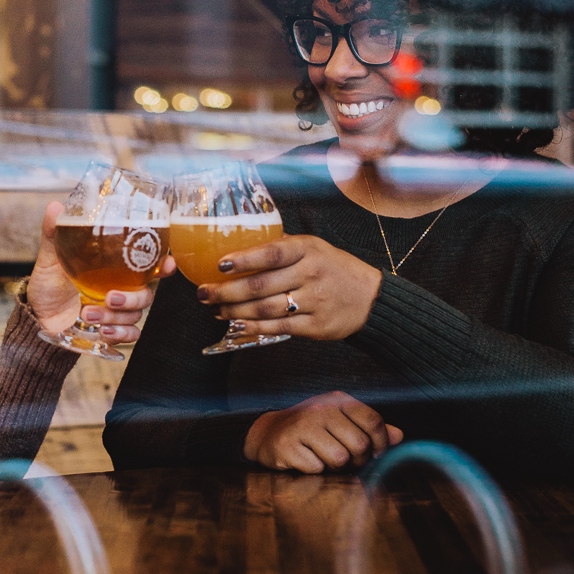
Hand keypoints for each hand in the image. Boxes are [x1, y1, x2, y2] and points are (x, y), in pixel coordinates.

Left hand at [26, 200, 175, 341]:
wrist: (37, 317)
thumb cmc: (48, 286)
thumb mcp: (50, 258)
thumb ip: (54, 234)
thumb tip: (55, 206)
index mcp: (113, 269)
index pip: (146, 265)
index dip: (163, 265)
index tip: (167, 264)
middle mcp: (120, 289)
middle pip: (146, 294)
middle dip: (132, 297)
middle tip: (110, 297)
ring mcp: (117, 312)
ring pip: (136, 315)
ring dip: (116, 316)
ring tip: (88, 312)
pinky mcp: (111, 330)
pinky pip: (130, 335)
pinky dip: (120, 334)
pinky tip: (103, 330)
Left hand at [195, 234, 380, 341]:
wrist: (369, 298)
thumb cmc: (333, 269)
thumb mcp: (314, 248)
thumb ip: (282, 246)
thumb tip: (239, 245)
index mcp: (308, 250)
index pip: (271, 253)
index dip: (243, 259)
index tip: (218, 265)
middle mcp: (311, 274)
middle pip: (260, 286)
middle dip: (225, 291)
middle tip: (204, 293)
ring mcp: (314, 301)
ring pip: (265, 309)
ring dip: (234, 311)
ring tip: (216, 309)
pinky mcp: (316, 326)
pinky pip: (277, 328)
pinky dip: (252, 328)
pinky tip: (235, 325)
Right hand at [244, 391, 402, 472]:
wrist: (268, 433)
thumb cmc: (311, 429)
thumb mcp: (340, 422)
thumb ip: (369, 428)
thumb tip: (398, 436)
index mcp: (337, 401)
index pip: (373, 420)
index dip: (380, 443)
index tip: (375, 454)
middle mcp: (320, 410)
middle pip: (360, 444)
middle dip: (357, 460)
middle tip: (346, 459)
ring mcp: (302, 426)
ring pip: (340, 459)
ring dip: (335, 466)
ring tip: (324, 458)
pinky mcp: (287, 445)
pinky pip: (316, 468)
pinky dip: (314, 470)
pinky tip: (305, 460)